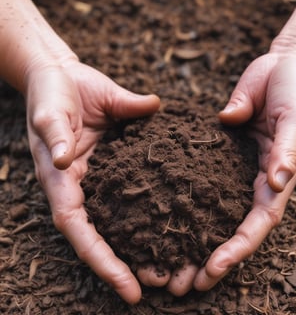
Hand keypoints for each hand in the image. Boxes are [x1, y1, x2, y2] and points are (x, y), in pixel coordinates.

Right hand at [26, 60, 159, 303]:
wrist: (61, 76)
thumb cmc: (53, 91)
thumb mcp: (52, 109)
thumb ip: (56, 132)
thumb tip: (64, 157)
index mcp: (61, 177)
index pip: (78, 228)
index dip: (100, 260)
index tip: (128, 288)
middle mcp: (80, 183)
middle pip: (100, 234)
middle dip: (124, 265)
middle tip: (161, 286)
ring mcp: (99, 175)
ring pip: (118, 218)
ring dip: (140, 244)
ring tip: (174, 266)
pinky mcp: (116, 162)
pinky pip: (132, 190)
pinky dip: (147, 211)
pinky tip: (171, 222)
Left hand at [137, 37, 295, 294]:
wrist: (282, 66)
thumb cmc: (291, 86)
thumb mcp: (294, 113)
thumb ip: (286, 145)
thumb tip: (275, 180)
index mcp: (278, 173)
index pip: (260, 220)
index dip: (239, 247)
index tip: (213, 267)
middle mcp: (258, 178)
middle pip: (236, 227)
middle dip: (215, 257)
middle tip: (185, 283)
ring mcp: (238, 169)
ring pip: (219, 213)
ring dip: (199, 242)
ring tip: (173, 267)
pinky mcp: (222, 156)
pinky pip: (206, 185)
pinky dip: (191, 208)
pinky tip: (169, 221)